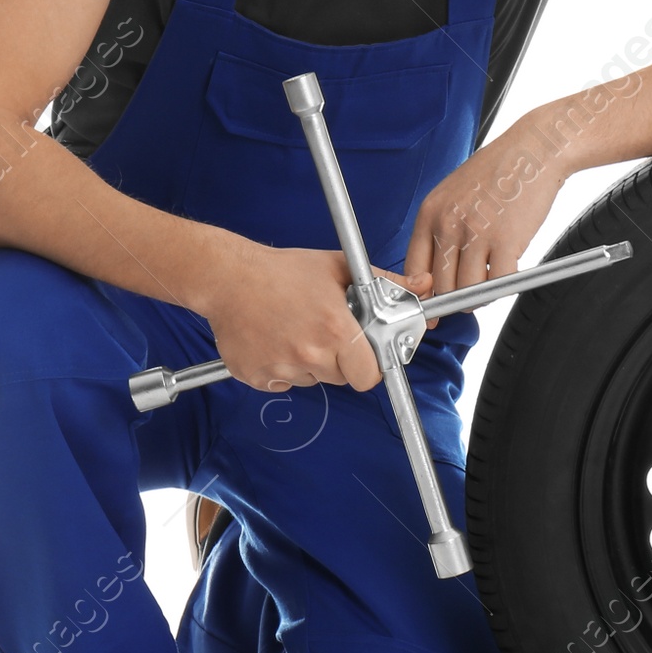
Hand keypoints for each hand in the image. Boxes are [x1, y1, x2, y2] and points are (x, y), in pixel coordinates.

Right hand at [198, 241, 432, 393]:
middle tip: (323, 331)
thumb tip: (423, 288)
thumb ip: (387, 283)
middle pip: (340, 378)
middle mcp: (309, 353)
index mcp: (335, 329)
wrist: (228, 277)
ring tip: (294, 330)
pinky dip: (281, 369)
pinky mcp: (256, 376)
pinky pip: (281, 384)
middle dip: (339, 360)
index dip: (367, 365)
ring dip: (309, 363)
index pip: (368, 375)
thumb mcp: (341, 268)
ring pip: (310, 380)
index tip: (361, 352)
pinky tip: (275, 340)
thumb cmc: (284, 270)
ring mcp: (280, 368)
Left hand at [404, 122, 570, 324]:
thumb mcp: (454, 194)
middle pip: (441, 286)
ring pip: (468, 291)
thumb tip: (438, 271)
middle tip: (470, 294)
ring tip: (491, 281)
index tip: (431, 306)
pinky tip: (509, 273)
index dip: (423, 295)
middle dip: (456, 297)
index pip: (413, 269)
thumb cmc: (498, 171)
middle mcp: (447, 224)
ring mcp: (476, 234)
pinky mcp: (506, 241)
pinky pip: (498, 284)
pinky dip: (504, 287)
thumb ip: (442, 230)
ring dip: (481, 295)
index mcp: (430, 213)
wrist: (533, 150)